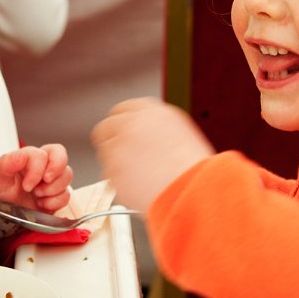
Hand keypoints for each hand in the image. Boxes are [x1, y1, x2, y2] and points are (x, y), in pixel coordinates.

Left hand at [0, 144, 72, 212]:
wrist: (2, 207)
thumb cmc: (0, 186)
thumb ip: (8, 162)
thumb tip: (22, 156)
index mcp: (31, 156)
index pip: (43, 154)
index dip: (37, 170)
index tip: (27, 186)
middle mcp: (44, 165)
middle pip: (62, 157)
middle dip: (55, 172)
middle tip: (41, 186)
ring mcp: (52, 180)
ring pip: (67, 176)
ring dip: (52, 190)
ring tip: (37, 196)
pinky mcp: (56, 195)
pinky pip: (66, 196)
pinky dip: (54, 203)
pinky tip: (41, 204)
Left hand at [91, 97, 213, 211]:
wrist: (192, 187)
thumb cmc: (194, 168)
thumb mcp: (180, 135)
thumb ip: (155, 131)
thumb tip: (144, 139)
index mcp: (152, 110)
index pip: (123, 110)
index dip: (122, 125)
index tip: (122, 135)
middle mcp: (132, 122)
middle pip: (106, 126)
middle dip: (111, 141)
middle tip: (122, 157)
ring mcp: (119, 143)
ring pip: (105, 152)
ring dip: (116, 163)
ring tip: (140, 177)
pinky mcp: (111, 166)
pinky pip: (108, 175)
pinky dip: (119, 183)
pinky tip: (139, 187)